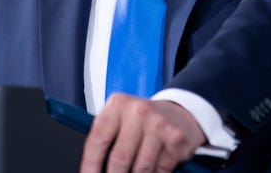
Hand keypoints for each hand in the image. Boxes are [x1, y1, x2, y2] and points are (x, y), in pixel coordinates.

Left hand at [80, 94, 205, 172]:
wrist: (180, 113)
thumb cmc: (143, 120)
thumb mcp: (121, 118)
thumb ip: (107, 137)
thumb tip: (93, 167)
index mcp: (118, 104)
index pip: (97, 140)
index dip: (90, 165)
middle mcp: (138, 111)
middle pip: (119, 159)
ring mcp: (158, 125)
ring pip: (140, 169)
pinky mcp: (175, 140)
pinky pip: (159, 171)